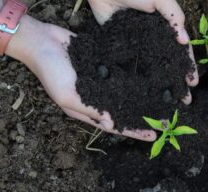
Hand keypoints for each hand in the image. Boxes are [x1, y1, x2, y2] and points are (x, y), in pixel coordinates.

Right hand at [19, 19, 155, 140]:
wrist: (43, 39)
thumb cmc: (50, 70)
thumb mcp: (67, 95)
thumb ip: (90, 110)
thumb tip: (112, 124)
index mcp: (86, 109)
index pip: (114, 125)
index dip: (133, 131)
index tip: (153, 135)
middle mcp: (95, 97)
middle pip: (123, 110)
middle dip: (143, 116)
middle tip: (165, 119)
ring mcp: (100, 81)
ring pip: (125, 93)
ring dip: (142, 97)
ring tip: (162, 100)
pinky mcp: (103, 66)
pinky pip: (122, 75)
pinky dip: (135, 78)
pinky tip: (150, 79)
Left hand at [87, 0, 198, 103]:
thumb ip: (174, 16)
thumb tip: (184, 39)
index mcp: (166, 28)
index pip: (181, 51)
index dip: (188, 66)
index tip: (193, 82)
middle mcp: (155, 39)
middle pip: (169, 63)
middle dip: (177, 81)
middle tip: (185, 99)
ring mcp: (139, 45)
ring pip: (153, 68)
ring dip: (161, 84)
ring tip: (167, 101)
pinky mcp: (123, 47)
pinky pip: (133, 64)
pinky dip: (138, 78)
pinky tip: (142, 92)